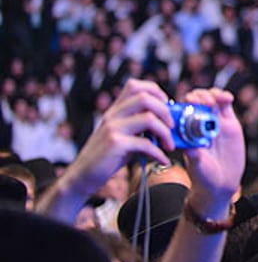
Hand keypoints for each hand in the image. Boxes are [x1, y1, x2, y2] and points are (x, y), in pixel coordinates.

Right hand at [65, 78, 174, 197]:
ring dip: (165, 132)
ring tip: (169, 145)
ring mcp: (112, 128)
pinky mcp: (115, 144)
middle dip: (165, 111)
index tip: (168, 106)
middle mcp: (112, 115)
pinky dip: (159, 153)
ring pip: (148, 118)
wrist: (82, 176)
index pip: (135, 86)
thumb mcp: (123, 135)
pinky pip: (145, 143)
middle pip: (145, 98)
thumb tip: (170, 123)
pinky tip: (163, 160)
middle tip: (172, 127)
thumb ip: (140, 126)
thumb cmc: (108, 156)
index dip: (156, 92)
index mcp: (115, 110)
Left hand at [180, 88, 244, 215]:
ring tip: (215, 100)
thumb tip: (189, 145)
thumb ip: (194, 155)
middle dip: (200, 96)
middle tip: (204, 102)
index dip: (186, 103)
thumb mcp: (196, 165)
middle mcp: (200, 124)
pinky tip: (227, 98)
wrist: (220, 184)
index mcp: (187, 131)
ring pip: (212, 99)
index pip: (184, 108)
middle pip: (198, 100)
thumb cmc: (203, 176)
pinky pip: (226, 106)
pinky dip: (225, 97)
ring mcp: (215, 123)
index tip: (190, 104)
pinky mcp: (230, 124)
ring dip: (212, 94)